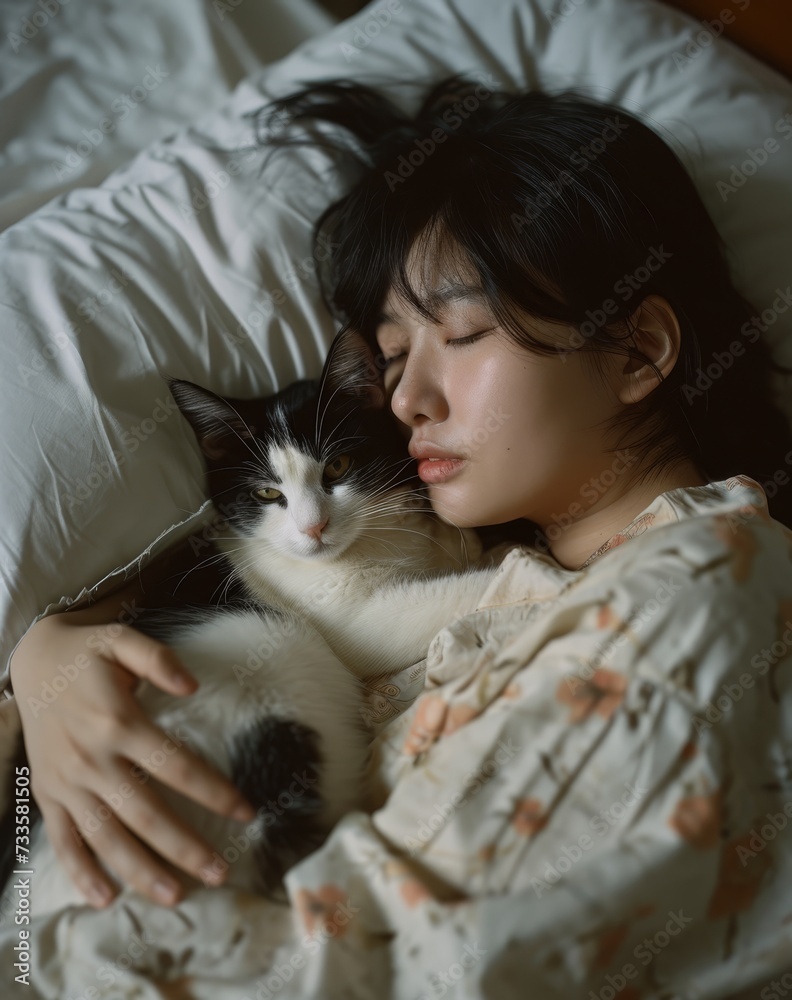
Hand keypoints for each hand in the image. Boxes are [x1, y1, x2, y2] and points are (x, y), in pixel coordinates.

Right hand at [9, 613, 256, 908]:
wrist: (33, 662)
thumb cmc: (90, 653)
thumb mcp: (124, 640)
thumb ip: (160, 660)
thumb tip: (194, 686)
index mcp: (117, 721)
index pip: (175, 765)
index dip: (213, 791)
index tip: (246, 812)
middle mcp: (91, 758)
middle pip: (145, 813)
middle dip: (184, 847)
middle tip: (220, 873)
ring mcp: (67, 781)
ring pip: (106, 836)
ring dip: (140, 870)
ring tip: (175, 895)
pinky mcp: (48, 794)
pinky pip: (64, 840)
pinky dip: (81, 872)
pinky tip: (107, 898)